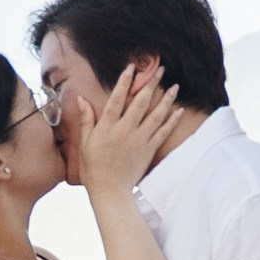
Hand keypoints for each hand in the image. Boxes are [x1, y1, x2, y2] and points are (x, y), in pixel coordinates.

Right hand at [68, 64, 179, 195]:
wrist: (110, 191)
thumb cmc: (93, 169)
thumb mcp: (85, 143)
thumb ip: (86, 120)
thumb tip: (81, 99)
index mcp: (107, 127)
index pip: (116, 99)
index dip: (124, 82)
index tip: (131, 67)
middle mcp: (125, 131)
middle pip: (140, 103)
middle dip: (150, 84)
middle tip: (160, 70)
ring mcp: (139, 140)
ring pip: (155, 115)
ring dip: (166, 99)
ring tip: (174, 86)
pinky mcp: (149, 150)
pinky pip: (163, 132)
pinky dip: (172, 121)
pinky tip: (178, 110)